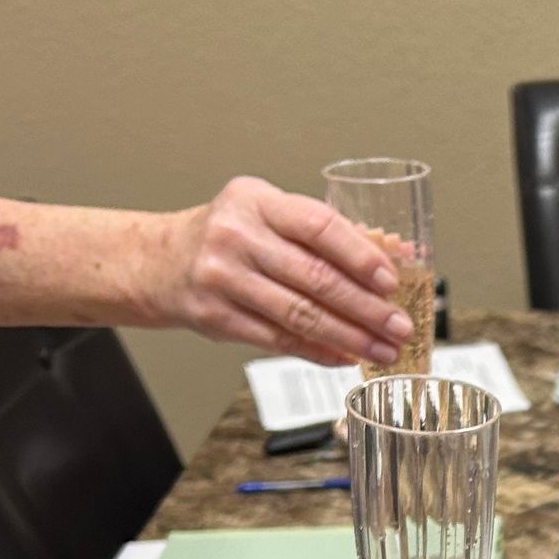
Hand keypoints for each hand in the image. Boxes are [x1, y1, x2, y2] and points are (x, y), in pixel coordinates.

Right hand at [146, 177, 411, 367]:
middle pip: (315, 278)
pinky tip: (346, 357)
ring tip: (382, 350)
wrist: (160, 262)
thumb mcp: (270, 214)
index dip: (360, 256)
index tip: (392, 281)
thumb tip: (397, 253)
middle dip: (366, 308)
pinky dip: (318, 351)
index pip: (319, 226)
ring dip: (350, 337)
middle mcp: (237, 236)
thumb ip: (328, 232)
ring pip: (300, 315)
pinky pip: (279, 339)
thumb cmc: (229, 235)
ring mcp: (223, 278)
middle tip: (399, 326)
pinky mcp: (216, 317)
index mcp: (257, 201)